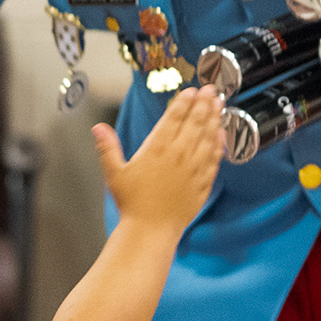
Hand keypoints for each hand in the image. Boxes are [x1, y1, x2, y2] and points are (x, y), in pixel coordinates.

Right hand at [95, 85, 224, 229]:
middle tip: (211, 90)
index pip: (175, 118)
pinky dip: (219, 144)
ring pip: (208, 137)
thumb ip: (108, 148)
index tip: (192, 90)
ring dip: (215, 119)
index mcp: (157, 148)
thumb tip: (98, 128)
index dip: (184, 102)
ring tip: (219, 104)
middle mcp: (179, 155)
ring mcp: (194, 168)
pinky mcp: (203, 183)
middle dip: (204, 103)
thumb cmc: (132, 203)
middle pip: (196, 122)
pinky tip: (222, 135)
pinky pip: (214, 159)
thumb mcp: (114, 173)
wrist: (151, 230)